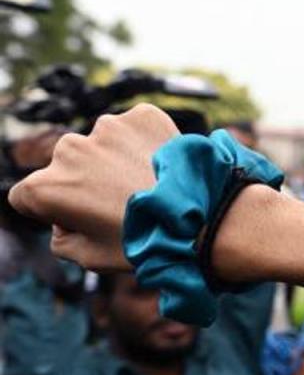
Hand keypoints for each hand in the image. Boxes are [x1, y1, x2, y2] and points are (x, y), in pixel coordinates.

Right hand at [9, 104, 178, 269]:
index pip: (28, 197)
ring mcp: (107, 127)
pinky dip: (145, 143)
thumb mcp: (90, 259)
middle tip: (123, 205)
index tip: (85, 221)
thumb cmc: (148, 244)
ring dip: (116, 160)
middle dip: (86, 182)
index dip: (54, 212)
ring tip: (148, 187)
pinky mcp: (142, 115)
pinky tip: (162, 167)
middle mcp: (69, 149)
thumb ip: (62, 239)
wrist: (205, 217)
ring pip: (102, 145)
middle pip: (67, 166)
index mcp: (46, 187)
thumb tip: (64, 219)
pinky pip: (135, 129)